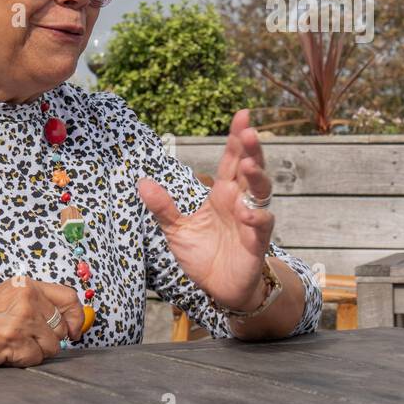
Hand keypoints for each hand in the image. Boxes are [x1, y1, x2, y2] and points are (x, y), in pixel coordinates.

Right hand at [0, 277, 84, 367]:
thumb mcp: (3, 300)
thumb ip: (32, 304)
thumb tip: (66, 322)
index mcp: (25, 285)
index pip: (69, 297)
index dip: (75, 317)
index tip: (73, 331)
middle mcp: (27, 297)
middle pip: (61, 327)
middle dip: (48, 340)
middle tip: (24, 342)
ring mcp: (21, 318)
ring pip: (51, 346)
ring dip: (34, 352)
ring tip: (8, 346)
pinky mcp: (12, 339)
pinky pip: (35, 359)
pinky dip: (21, 361)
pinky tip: (1, 353)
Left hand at [138, 108, 274, 310]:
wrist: (218, 289)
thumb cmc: (203, 255)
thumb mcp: (176, 229)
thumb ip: (163, 206)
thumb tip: (141, 182)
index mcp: (222, 193)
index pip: (231, 159)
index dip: (236, 138)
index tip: (242, 115)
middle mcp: (240, 202)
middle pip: (250, 168)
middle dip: (251, 149)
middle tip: (249, 131)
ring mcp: (251, 220)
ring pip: (260, 193)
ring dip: (257, 177)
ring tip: (249, 164)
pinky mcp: (256, 243)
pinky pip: (261, 226)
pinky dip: (256, 218)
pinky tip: (248, 213)